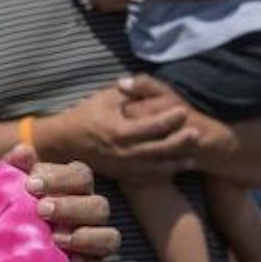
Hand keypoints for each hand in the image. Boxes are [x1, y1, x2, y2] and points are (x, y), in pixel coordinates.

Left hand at [1, 143, 119, 261]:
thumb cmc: (6, 211)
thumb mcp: (5, 188)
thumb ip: (14, 168)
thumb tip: (25, 152)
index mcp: (73, 188)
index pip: (81, 176)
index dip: (60, 179)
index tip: (31, 186)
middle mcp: (89, 214)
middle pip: (99, 206)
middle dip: (71, 208)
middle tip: (42, 210)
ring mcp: (95, 244)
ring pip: (110, 238)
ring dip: (87, 237)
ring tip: (57, 240)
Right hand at [41, 76, 199, 180]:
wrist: (64, 142)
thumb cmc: (85, 115)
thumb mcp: (104, 98)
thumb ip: (127, 92)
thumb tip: (143, 83)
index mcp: (119, 131)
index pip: (151, 126)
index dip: (169, 119)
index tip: (183, 110)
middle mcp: (122, 152)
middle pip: (158, 149)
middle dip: (179, 143)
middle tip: (196, 134)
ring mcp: (121, 166)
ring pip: (154, 168)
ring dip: (175, 163)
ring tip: (193, 158)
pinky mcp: (120, 174)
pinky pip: (144, 178)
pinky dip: (161, 175)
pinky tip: (174, 170)